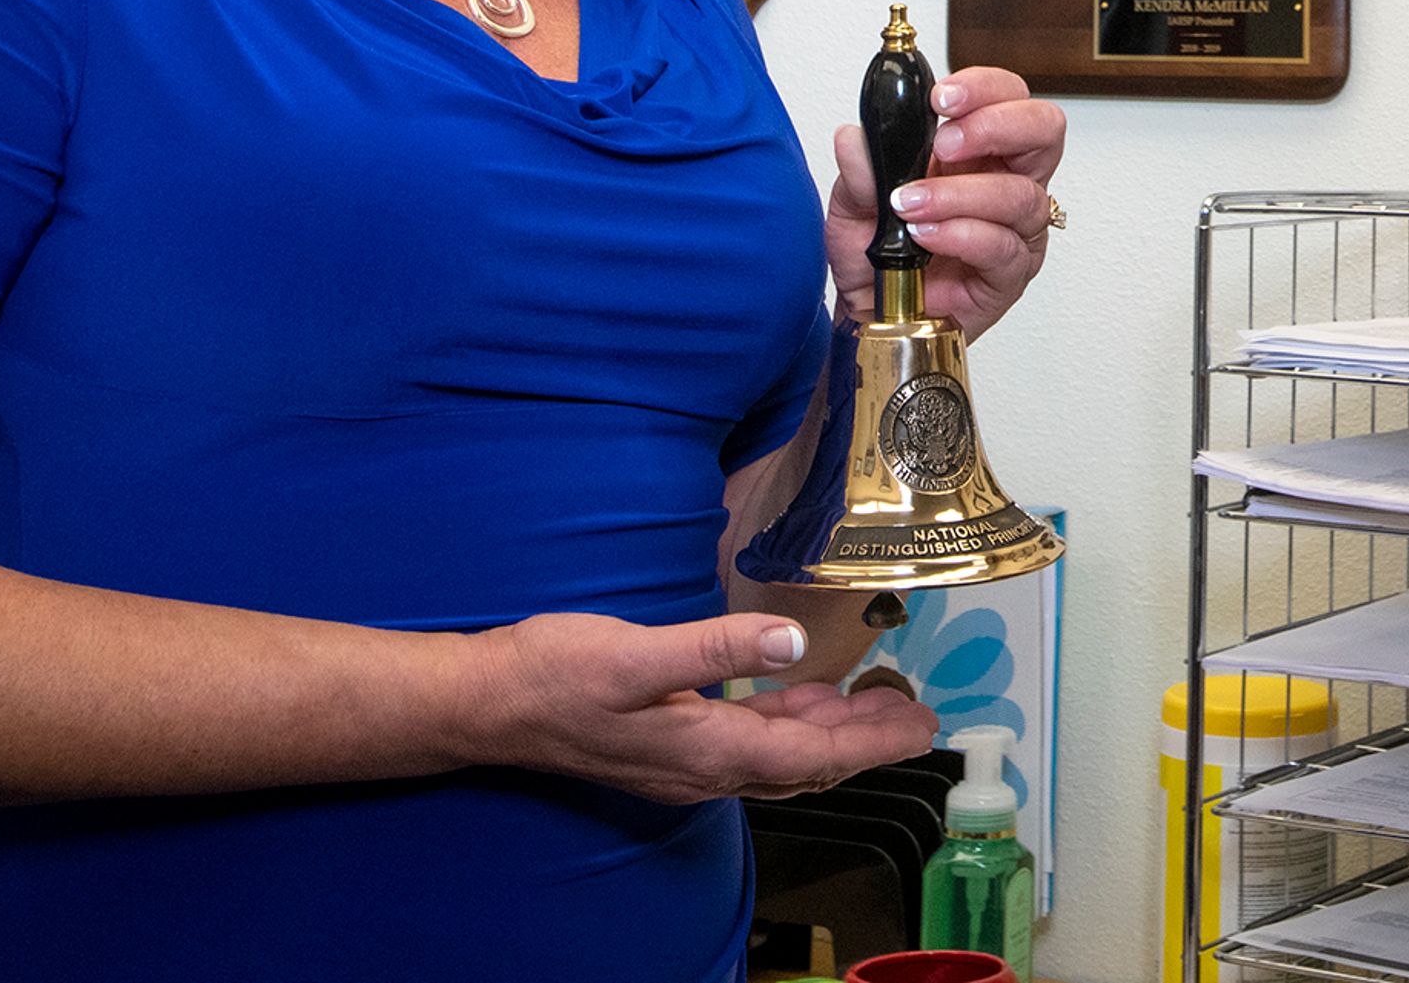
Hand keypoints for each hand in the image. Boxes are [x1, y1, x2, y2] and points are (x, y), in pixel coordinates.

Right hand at [449, 609, 935, 803]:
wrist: (488, 704)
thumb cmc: (555, 674)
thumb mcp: (635, 652)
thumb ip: (716, 647)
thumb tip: (793, 641)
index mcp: (705, 750)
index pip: (813, 759)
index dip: (872, 743)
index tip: (920, 726)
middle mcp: (702, 768)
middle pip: (806, 766)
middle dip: (865, 741)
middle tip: (915, 714)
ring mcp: (684, 761)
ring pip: (779, 757)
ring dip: (830, 733)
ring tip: (875, 704)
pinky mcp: (668, 743)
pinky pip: (748, 744)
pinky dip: (787, 724)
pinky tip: (798, 696)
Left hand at [826, 64, 1061, 340]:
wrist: (871, 316)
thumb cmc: (876, 256)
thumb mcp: (851, 205)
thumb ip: (859, 172)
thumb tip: (853, 137)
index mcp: (977, 150)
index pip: (1007, 97)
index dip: (983, 88)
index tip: (939, 99)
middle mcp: (1006, 181)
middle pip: (1045, 130)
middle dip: (997, 125)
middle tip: (944, 144)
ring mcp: (1015, 230)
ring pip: (1021, 194)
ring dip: (961, 193)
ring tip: (910, 204)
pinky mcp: (1009, 276)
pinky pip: (1004, 248)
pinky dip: (962, 235)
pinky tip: (926, 236)